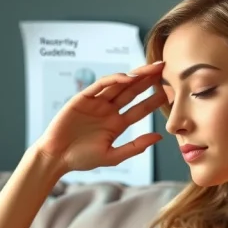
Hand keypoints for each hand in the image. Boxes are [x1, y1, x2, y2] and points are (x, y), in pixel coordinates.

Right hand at [32, 61, 166, 172]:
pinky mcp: (83, 98)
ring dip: (135, 76)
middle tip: (165, 69)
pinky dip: (113, 80)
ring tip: (151, 69)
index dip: (155, 100)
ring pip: (119, 84)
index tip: (172, 93)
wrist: (56, 157)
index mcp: (117, 124)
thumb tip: (158, 137)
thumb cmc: (81, 159)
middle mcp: (108, 110)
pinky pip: (100, 85)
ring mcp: (96, 103)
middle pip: (133, 91)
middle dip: (148, 80)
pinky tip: (127, 78)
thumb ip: (135, 147)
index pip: (140, 109)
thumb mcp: (112, 156)